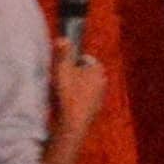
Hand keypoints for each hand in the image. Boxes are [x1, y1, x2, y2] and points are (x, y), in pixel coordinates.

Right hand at [47, 41, 113, 160]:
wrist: (73, 125)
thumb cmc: (67, 96)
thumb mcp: (61, 70)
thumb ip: (62, 54)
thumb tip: (63, 38)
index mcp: (98, 70)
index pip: (84, 58)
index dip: (72, 62)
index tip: (63, 67)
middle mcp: (103, 83)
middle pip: (84, 72)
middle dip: (73, 74)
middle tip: (61, 80)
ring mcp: (100, 97)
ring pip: (84, 87)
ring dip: (74, 88)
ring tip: (62, 94)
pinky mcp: (94, 110)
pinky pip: (83, 100)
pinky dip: (75, 100)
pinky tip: (66, 105)